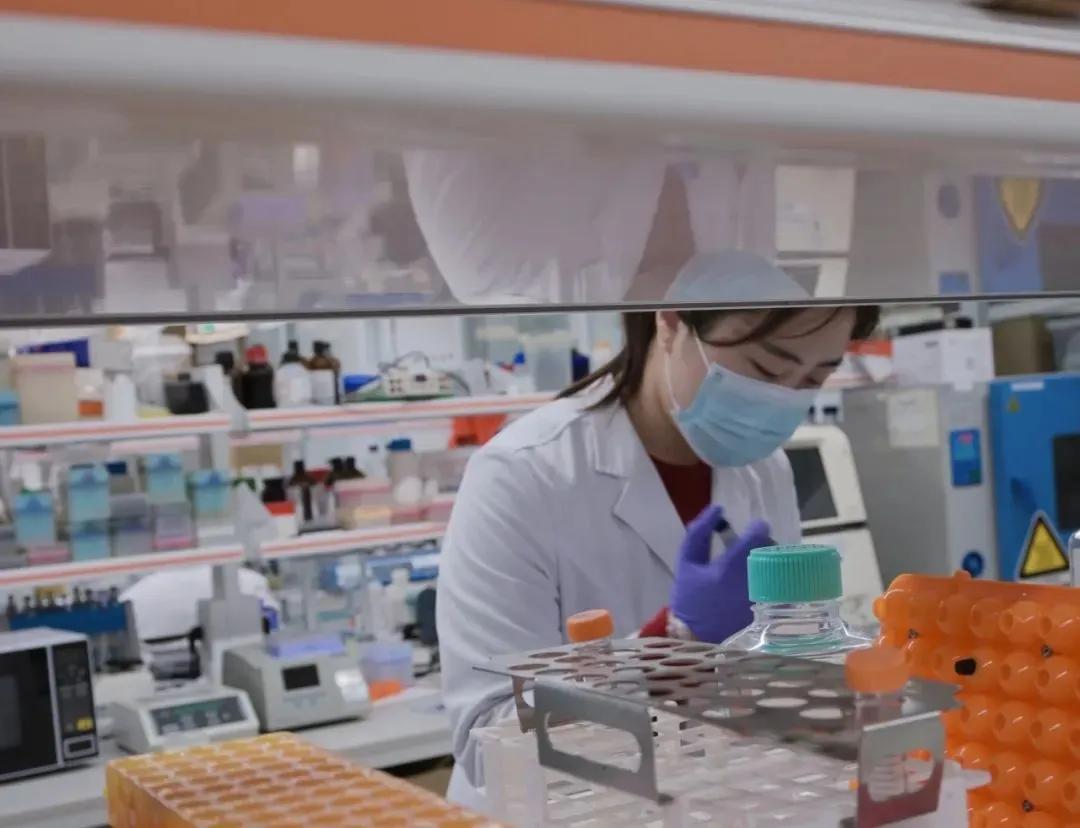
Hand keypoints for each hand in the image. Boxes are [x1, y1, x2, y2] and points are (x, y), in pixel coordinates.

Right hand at [670, 504, 772, 642]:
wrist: (696, 639)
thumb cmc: (690, 599)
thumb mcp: (687, 563)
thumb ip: (699, 533)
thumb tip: (718, 508)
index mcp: (729, 568)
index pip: (756, 537)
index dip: (758, 528)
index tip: (754, 528)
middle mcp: (752, 583)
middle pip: (772, 550)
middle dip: (766, 545)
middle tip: (755, 549)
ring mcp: (765, 599)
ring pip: (782, 568)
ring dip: (776, 562)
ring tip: (763, 566)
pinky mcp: (772, 613)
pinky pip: (787, 588)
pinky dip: (782, 582)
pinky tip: (770, 584)